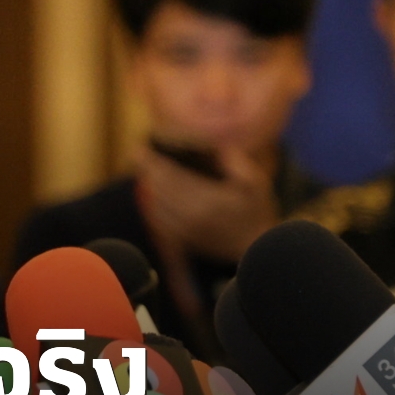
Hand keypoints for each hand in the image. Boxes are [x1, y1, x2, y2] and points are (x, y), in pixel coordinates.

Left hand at [136, 143, 277, 262]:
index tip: (140, 148)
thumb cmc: (256, 212)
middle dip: (145, 170)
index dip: (150, 161)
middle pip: (157, 188)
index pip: (168, 175)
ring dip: (146, 186)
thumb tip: (214, 145)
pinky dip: (151, 204)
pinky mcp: (182, 240)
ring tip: (144, 170)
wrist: (255, 249)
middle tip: (139, 155)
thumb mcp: (254, 183)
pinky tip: (151, 193)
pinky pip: (157, 220)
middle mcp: (190, 216)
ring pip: (153, 204)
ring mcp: (184, 230)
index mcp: (206, 199)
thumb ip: (235, 161)